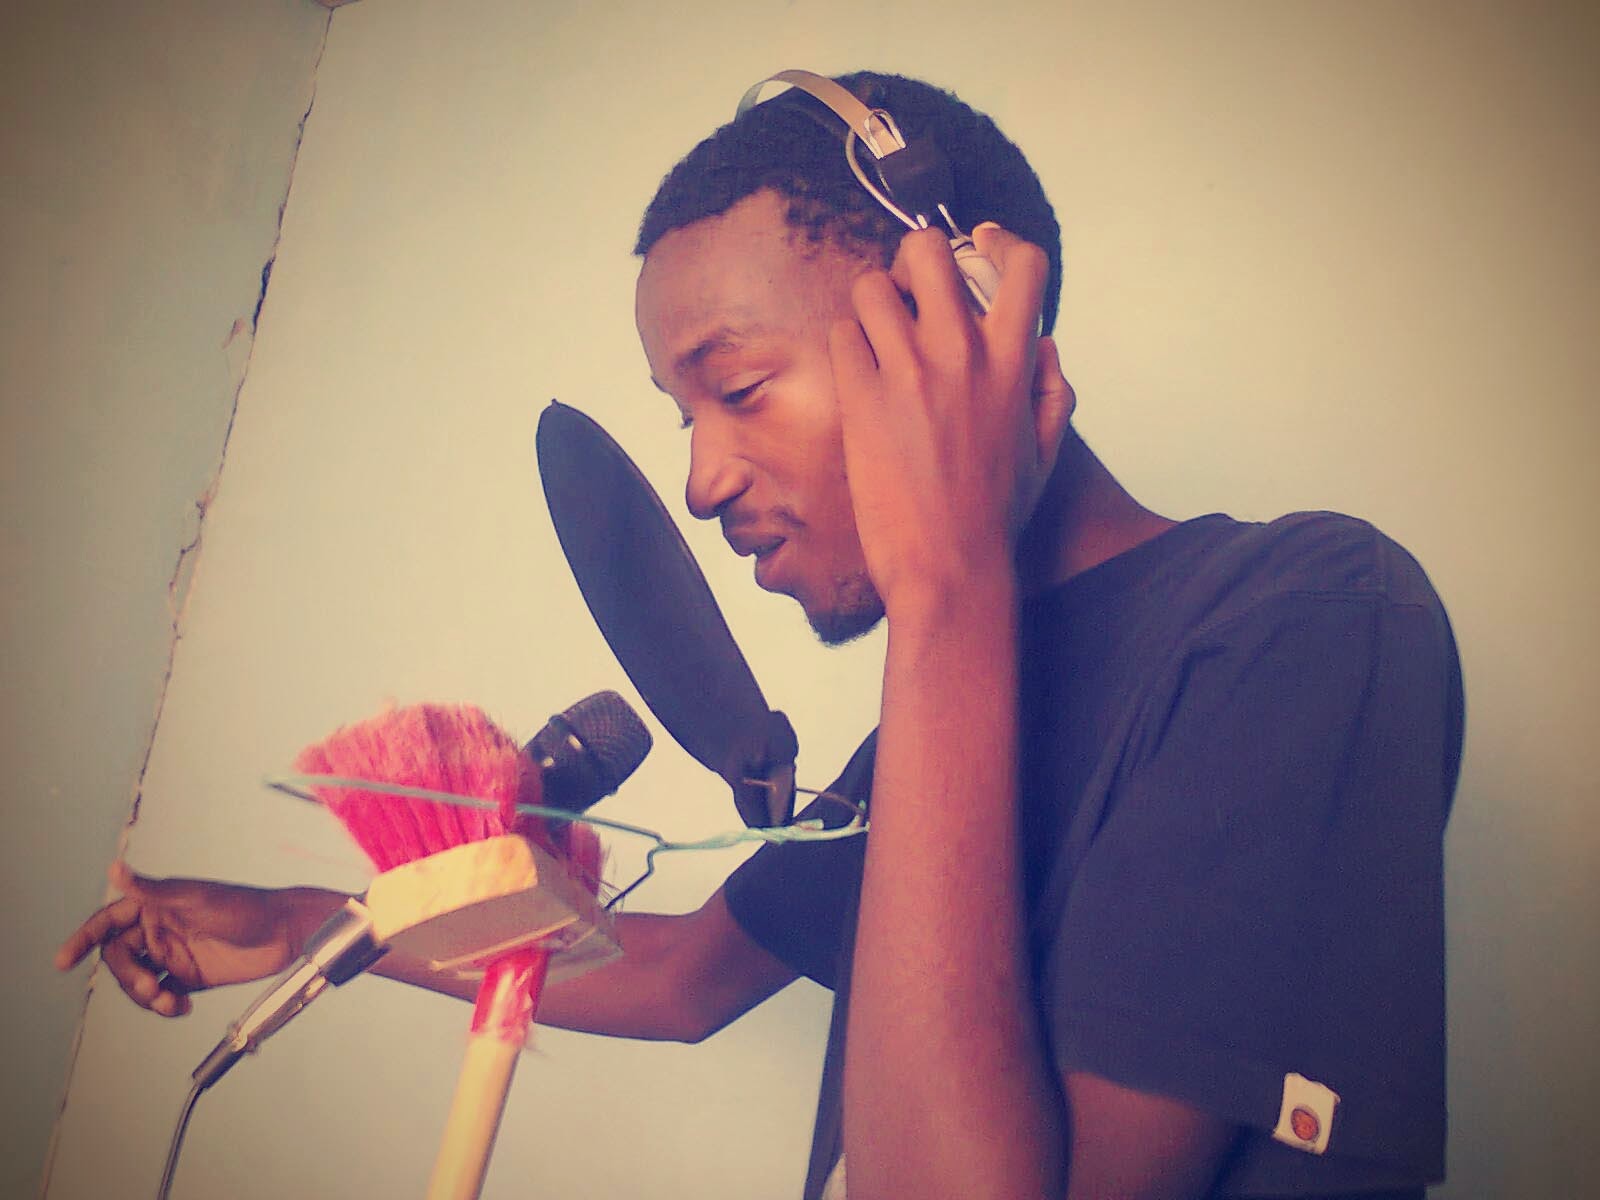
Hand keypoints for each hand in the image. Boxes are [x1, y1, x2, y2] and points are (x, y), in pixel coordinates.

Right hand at [55, 862, 336, 1016]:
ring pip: (138, 980)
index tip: (62, 961)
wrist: (286, 933)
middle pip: (121, 959)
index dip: (82, 938)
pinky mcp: (190, 976)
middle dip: (129, 978)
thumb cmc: (245, 906)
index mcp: (156, 904)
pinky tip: (180, 1008)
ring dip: (146, 996)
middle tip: (153, 989)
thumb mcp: (196, 898)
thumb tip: (114, 867)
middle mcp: (160, 928)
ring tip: (171, 1004)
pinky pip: (161, 995)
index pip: (108, 921)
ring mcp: (174, 953)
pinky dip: (163, 1005)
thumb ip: (152, 890)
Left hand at [828, 223, 1074, 614]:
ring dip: (870, 305)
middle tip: (908, 293)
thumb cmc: (995, 515)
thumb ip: (1051, 389)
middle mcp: (960, 354)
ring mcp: (907, 373)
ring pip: (870, 286)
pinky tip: (858, 378)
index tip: (980, 245)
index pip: (1021, 265)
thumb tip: (1042, 346)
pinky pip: (841, 335)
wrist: (948, 567)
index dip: (997, 242)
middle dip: (912, 261)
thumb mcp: (1046, 451)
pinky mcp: (861, 399)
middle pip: (928, 250)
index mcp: (1011, 362)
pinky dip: (847, 347)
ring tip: (875, 339)